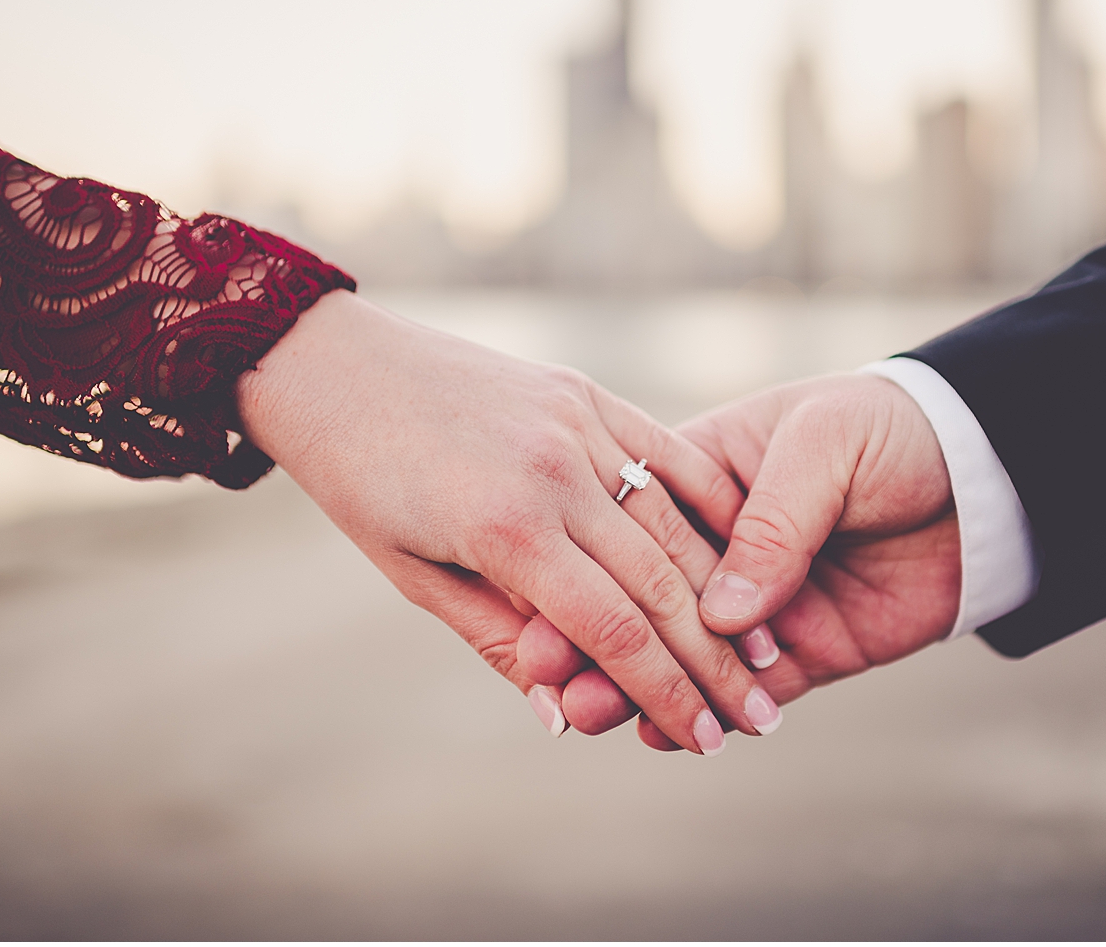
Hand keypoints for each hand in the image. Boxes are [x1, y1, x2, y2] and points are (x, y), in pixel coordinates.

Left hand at [234, 291, 781, 753]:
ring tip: (767, 652)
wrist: (338, 366)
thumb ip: (500, 640)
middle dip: (714, 660)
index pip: (611, 627)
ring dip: (724, 592)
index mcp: (506, 527)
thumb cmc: (362, 485)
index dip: (666, 690)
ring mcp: (573, 420)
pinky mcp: (580, 389)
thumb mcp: (415, 577)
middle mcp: (553, 468)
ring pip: (671, 519)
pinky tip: (744, 546)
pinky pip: (662, 448)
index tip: (708, 741)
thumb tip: (563, 717)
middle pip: (658, 581)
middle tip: (761, 720)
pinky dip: (707, 500)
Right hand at [518, 373, 959, 748]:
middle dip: (592, 636)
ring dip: (635, 685)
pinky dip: (704, 714)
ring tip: (588, 716)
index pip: (632, 523)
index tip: (538, 603)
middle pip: (643, 595)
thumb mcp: (824, 446)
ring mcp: (759, 602)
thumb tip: (721, 611)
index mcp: (704, 468)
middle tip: (547, 680)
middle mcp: (718, 541)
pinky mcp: (802, 651)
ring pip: (683, 652)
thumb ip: (775, 521)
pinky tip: (660, 734)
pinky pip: (746, 692)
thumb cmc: (889, 429)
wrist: (982, 476)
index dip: (585, 564)